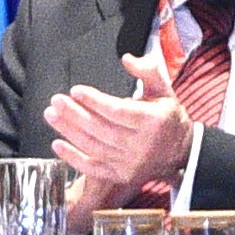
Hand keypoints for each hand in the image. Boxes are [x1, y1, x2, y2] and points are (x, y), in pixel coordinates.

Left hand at [44, 50, 202, 215]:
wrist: (182, 153)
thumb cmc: (168, 118)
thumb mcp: (165, 90)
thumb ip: (147, 71)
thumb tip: (127, 58)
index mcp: (153, 121)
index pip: (118, 111)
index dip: (95, 101)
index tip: (76, 90)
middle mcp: (141, 145)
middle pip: (101, 129)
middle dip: (75, 114)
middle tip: (56, 101)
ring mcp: (130, 163)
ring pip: (93, 147)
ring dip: (69, 131)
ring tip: (52, 115)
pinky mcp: (121, 176)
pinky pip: (93, 168)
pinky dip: (73, 157)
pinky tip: (57, 143)